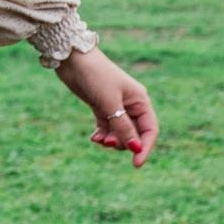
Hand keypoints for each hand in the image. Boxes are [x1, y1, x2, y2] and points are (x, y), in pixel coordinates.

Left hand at [54, 45, 157, 167]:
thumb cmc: (95, 76)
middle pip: (134, 134)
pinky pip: (107, 128)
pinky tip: (94, 138)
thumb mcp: (109, 104)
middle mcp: (131, 104)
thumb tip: (135, 148)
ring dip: (111, 140)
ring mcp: (116, 106)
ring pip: (120, 133)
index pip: (150, 130)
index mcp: (140, 100)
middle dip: (123, 143)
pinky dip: (102, 135)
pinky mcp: (101, 107)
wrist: (73, 59)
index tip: (135, 164)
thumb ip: (122, 127)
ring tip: (98, 140)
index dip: (145, 148)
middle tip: (106, 143)